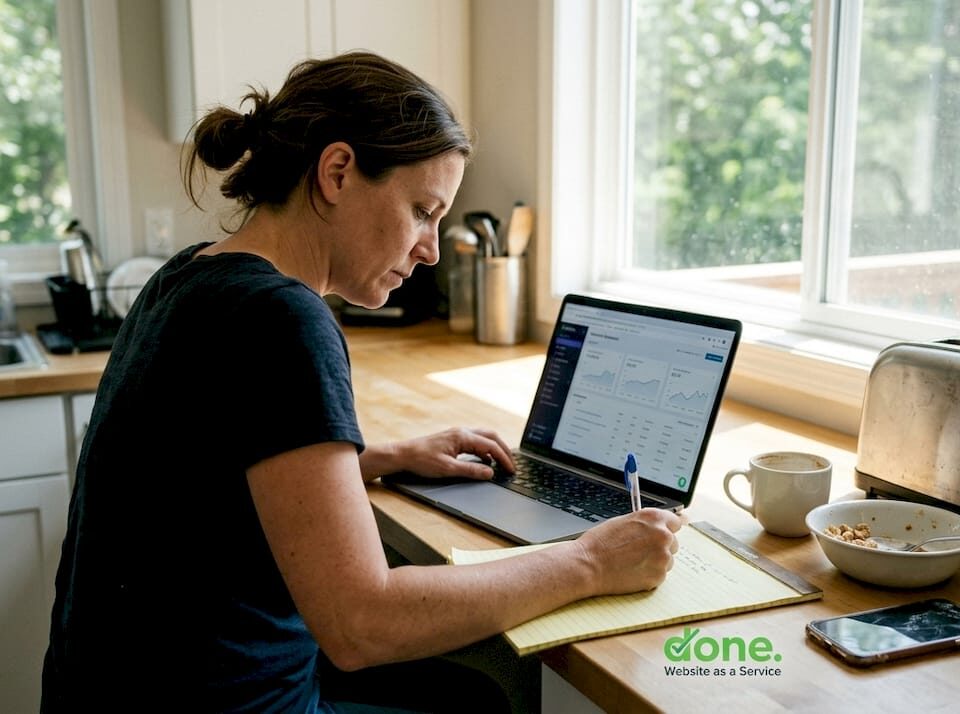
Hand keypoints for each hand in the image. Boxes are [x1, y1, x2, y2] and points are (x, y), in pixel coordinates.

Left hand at [379, 427, 514, 479]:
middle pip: (491, 437)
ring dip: (495, 449)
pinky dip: (484, 450)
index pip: (491, 446)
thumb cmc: (422, 460)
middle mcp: (462, 432)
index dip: (504, 459)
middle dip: (504, 450)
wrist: (403, 455)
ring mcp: (457, 434)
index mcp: (463, 436)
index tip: (511, 470)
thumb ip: (471, 470)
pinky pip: (475, 442)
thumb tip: (490, 472)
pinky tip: (485, 461)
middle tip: (512, 465)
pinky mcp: (453, 440)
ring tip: (502, 463)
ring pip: (484, 438)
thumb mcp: (448, 469)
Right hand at [576, 508, 686, 593]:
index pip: (676, 521)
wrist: (588, 564)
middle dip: (659, 546)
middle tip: (638, 550)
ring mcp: (662, 557)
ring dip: (655, 561)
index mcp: (654, 518)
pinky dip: (649, 574)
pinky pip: (660, 574)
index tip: (665, 533)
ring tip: (632, 561)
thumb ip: (648, 522)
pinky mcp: (658, 576)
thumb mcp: (625, 521)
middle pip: (673, 542)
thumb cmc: (601, 542)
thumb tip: (671, 522)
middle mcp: (662, 536)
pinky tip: (632, 570)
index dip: (667, 528)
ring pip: (667, 560)